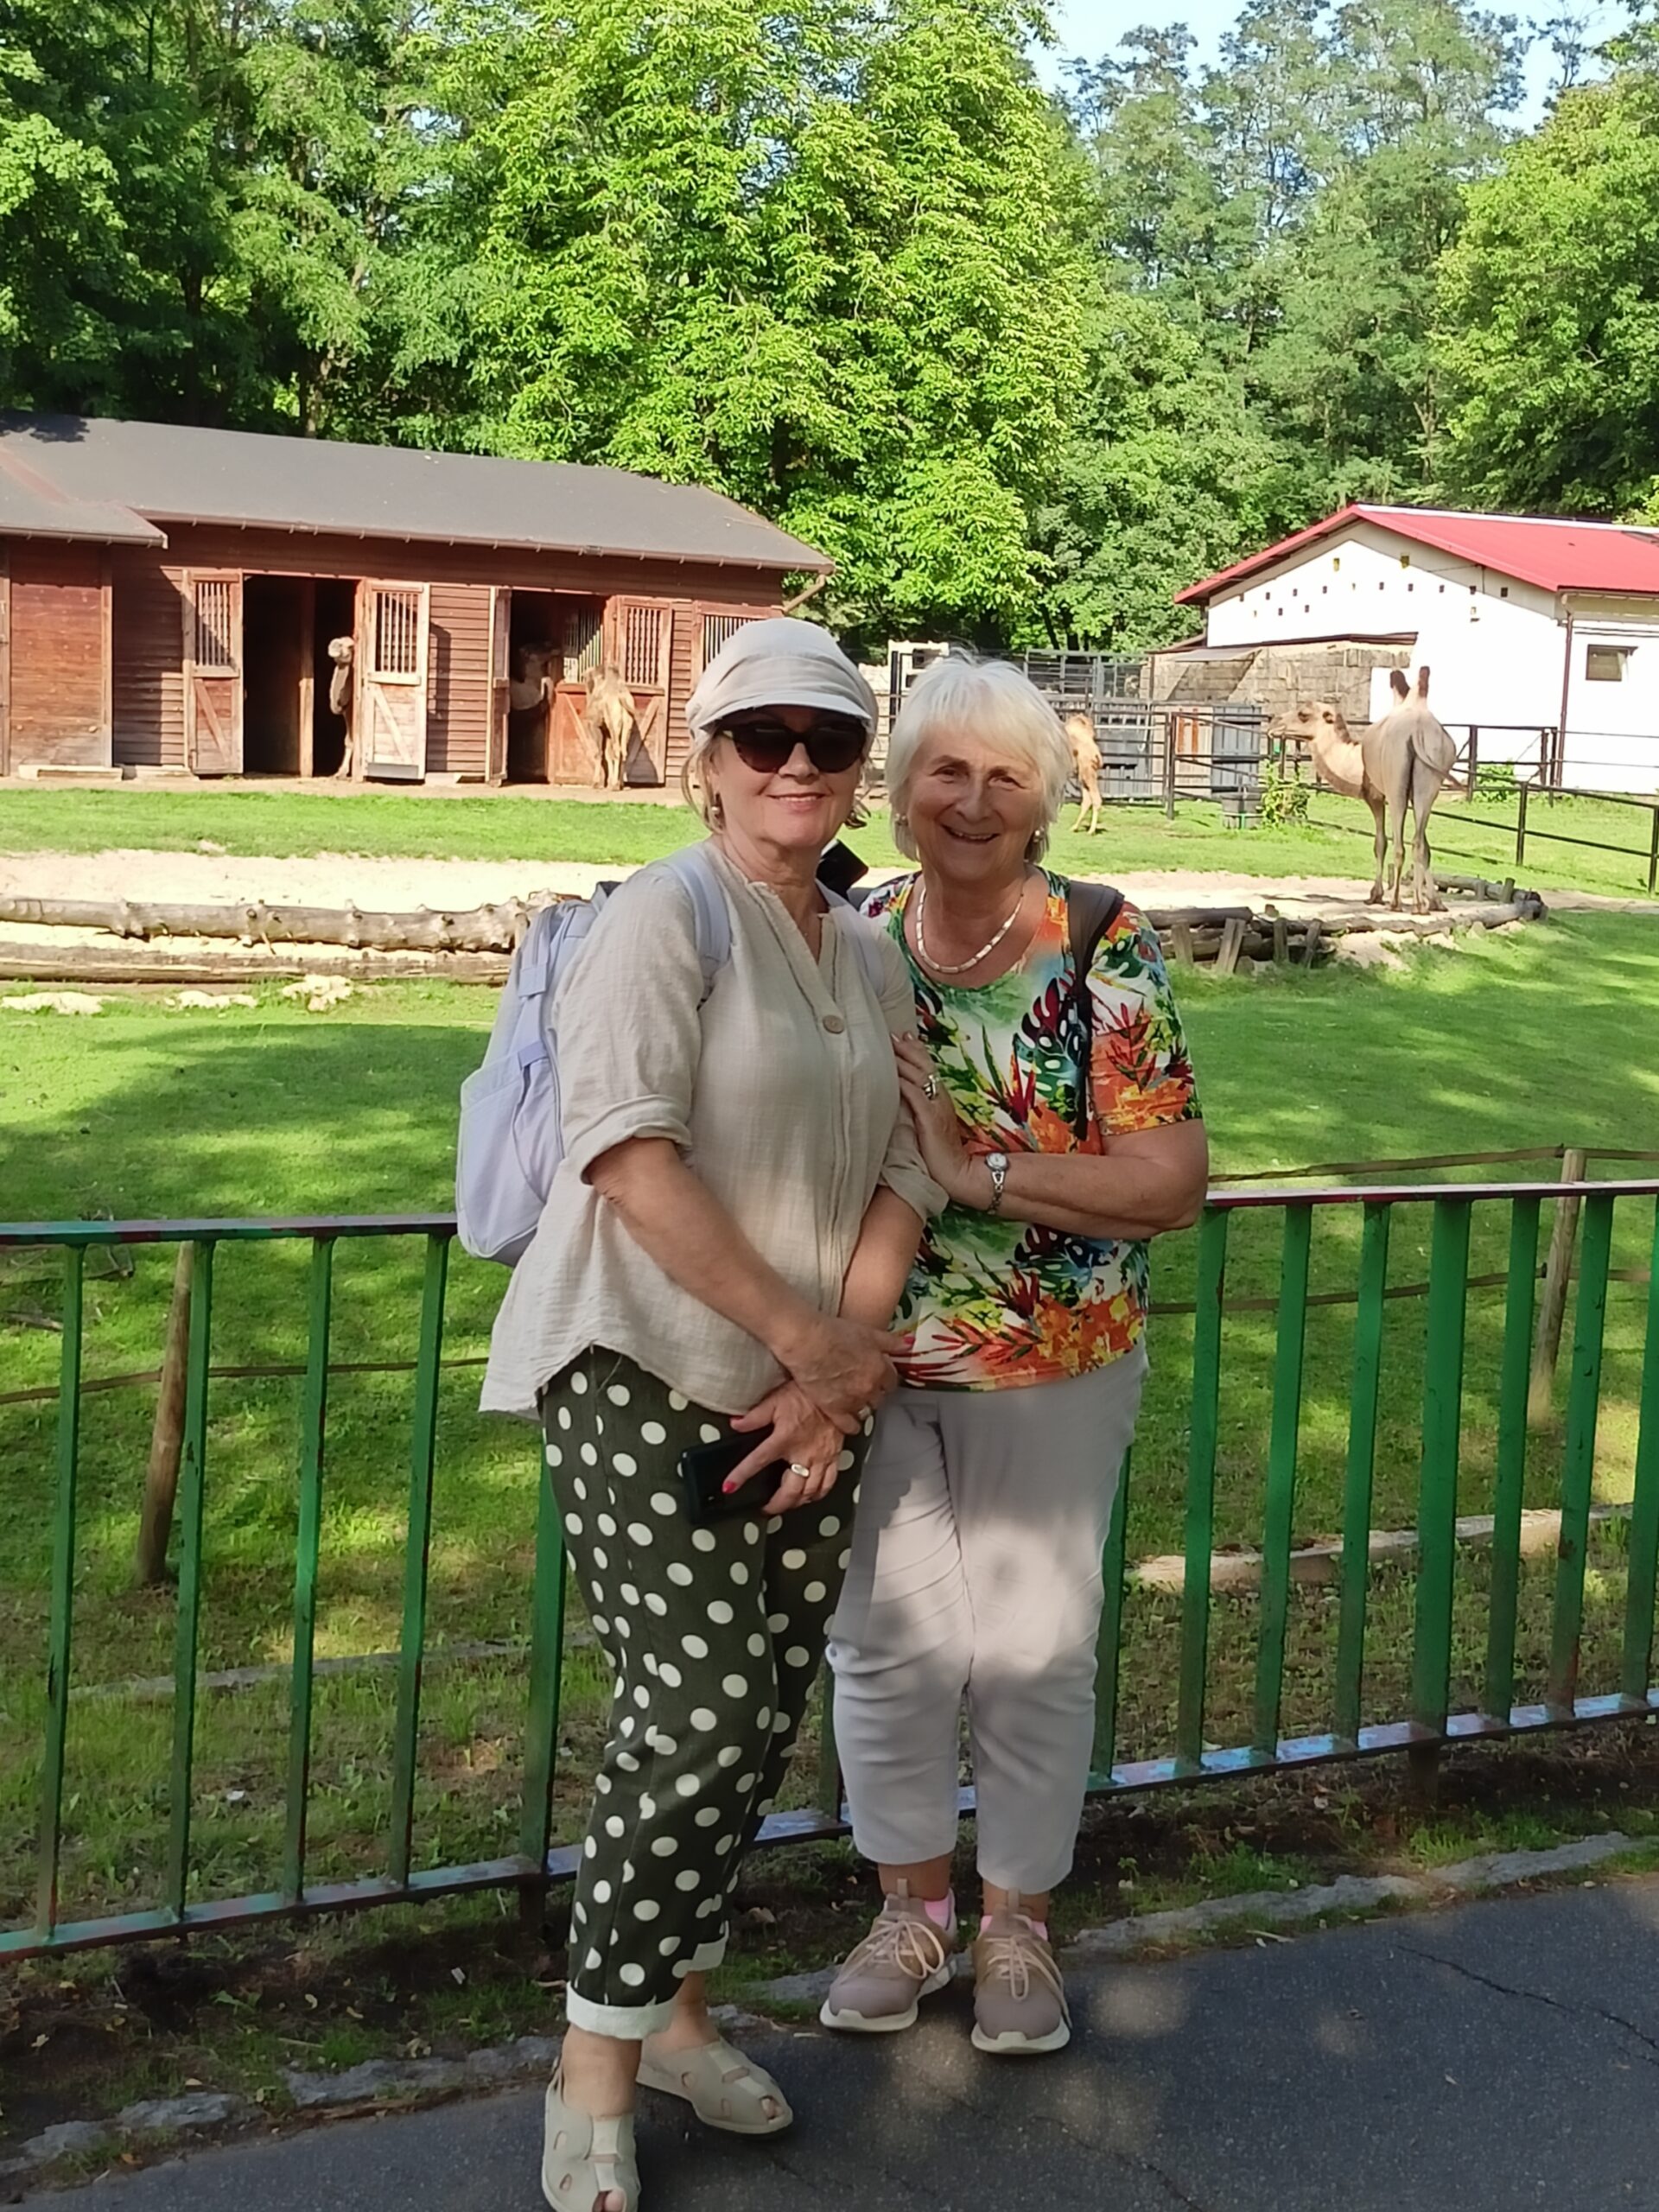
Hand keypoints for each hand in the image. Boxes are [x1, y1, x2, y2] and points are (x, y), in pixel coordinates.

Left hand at [728, 1382, 845, 1513]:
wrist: (836, 1391)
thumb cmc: (807, 1394)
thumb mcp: (775, 1401)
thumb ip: (754, 1416)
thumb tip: (736, 1424)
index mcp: (784, 1440)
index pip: (757, 1462)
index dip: (740, 1476)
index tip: (729, 1486)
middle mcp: (803, 1454)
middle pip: (790, 1491)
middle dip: (777, 1504)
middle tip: (767, 1508)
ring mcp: (821, 1458)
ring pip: (810, 1492)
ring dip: (797, 1502)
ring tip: (787, 1504)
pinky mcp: (835, 1457)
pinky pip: (829, 1483)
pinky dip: (819, 1493)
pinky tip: (813, 1495)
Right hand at [772, 1309, 904, 1433]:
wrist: (808, 1342)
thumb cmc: (835, 1332)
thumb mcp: (867, 1332)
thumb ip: (889, 1341)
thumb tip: (908, 1344)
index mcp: (880, 1368)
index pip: (891, 1382)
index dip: (885, 1379)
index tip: (879, 1378)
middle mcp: (870, 1388)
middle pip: (879, 1398)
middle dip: (874, 1393)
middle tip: (863, 1387)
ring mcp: (853, 1401)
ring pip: (865, 1411)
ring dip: (862, 1407)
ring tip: (854, 1400)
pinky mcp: (834, 1409)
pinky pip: (849, 1425)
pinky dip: (851, 1426)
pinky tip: (851, 1424)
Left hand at [893, 1034, 991, 1208]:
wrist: (958, 1173)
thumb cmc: (941, 1153)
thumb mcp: (930, 1125)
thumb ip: (920, 1109)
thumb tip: (902, 1096)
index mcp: (941, 1098)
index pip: (928, 1068)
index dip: (915, 1051)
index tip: (902, 1036)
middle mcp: (940, 1098)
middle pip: (923, 1066)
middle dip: (907, 1049)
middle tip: (891, 1035)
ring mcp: (936, 1107)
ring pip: (919, 1076)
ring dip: (903, 1061)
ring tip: (888, 1048)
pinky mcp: (930, 1119)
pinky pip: (916, 1096)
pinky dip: (904, 1084)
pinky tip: (892, 1076)